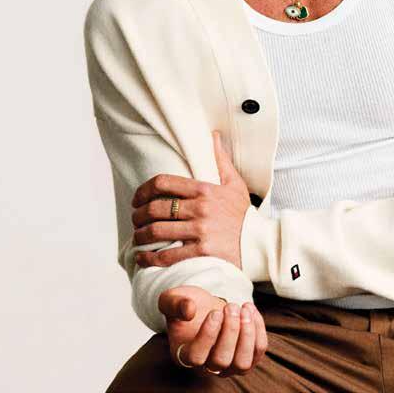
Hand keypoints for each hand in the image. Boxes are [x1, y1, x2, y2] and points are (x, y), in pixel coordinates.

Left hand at [131, 130, 250, 268]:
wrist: (259, 243)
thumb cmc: (244, 214)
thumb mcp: (235, 183)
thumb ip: (221, 160)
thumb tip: (213, 136)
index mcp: (205, 189)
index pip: (164, 183)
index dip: (144, 190)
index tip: (137, 198)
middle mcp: (200, 208)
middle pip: (156, 208)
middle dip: (138, 214)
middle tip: (135, 218)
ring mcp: (200, 230)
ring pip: (157, 231)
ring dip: (140, 234)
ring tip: (138, 236)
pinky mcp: (201, 252)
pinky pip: (167, 255)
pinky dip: (149, 257)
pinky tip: (143, 256)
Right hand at [160, 285, 267, 377]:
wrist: (206, 306)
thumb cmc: (188, 304)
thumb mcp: (173, 299)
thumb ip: (175, 303)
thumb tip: (189, 310)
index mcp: (185, 355)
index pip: (196, 357)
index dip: (208, 335)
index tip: (215, 312)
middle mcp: (207, 366)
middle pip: (221, 361)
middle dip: (230, 331)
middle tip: (231, 307)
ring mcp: (229, 365)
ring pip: (242, 363)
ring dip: (247, 334)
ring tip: (244, 309)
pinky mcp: (247, 357)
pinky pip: (258, 352)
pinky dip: (259, 330)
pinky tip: (251, 310)